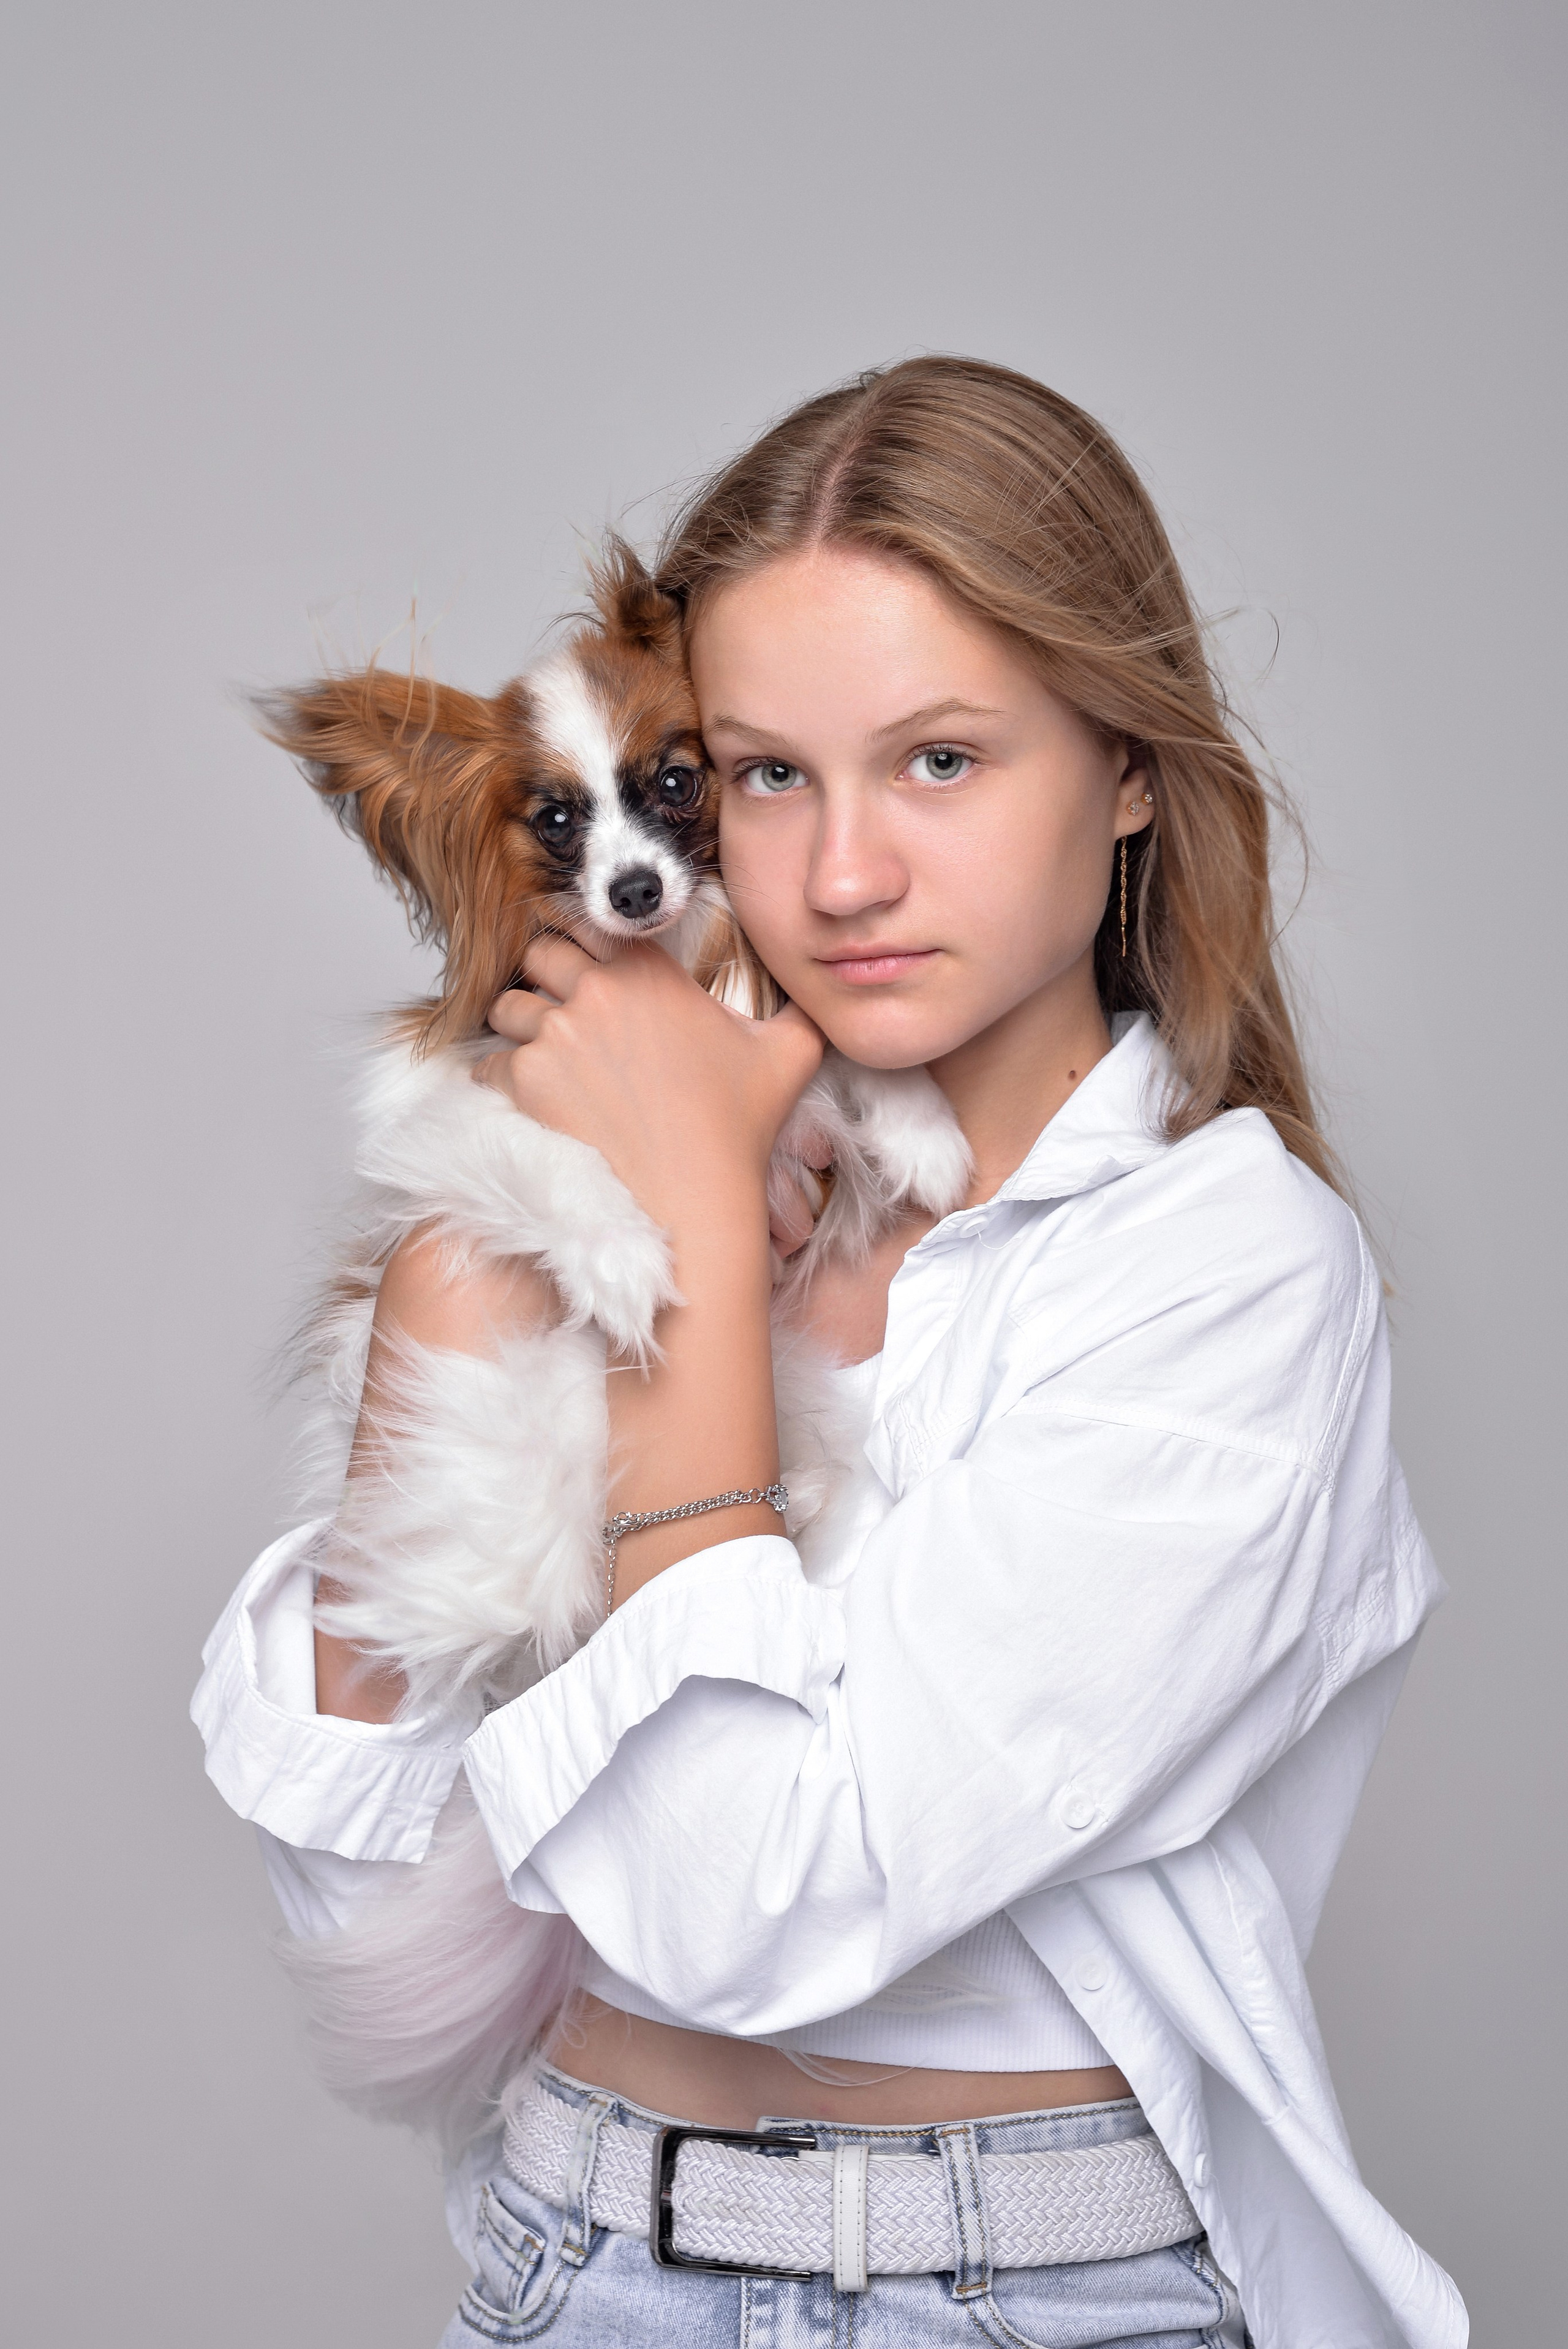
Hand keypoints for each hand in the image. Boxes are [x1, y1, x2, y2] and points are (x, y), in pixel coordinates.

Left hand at [476, 935, 823, 1246]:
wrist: (695, 1199)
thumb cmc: (738, 1128)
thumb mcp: (790, 1053)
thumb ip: (800, 1010)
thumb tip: (818, 994)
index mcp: (648, 971)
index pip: (589, 926)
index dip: (585, 947)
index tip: (588, 972)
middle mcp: (595, 991)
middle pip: (539, 956)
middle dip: (546, 980)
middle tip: (564, 1015)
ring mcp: (554, 1035)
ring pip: (508, 1007)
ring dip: (521, 1028)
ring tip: (547, 1059)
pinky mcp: (524, 1082)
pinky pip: (488, 1064)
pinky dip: (502, 1079)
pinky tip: (534, 1099)